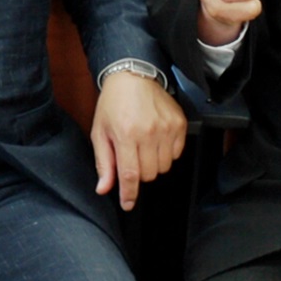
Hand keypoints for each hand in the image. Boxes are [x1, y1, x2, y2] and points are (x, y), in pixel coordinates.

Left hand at [90, 69, 187, 210]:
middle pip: (149, 174)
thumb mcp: (99, 132)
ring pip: (164, 167)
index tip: (128, 204)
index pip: (130, 174)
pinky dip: (166, 153)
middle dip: (139, 172)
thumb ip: (103, 162)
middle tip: (131, 155)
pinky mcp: (180, 124)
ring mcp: (167, 128)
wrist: (133, 76)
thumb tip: (104, 188)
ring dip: (153, 164)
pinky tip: (156, 139)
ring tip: (143, 145)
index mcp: (125, 135)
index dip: (129, 194)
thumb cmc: (113, 104)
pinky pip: (177, 154)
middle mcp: (148, 133)